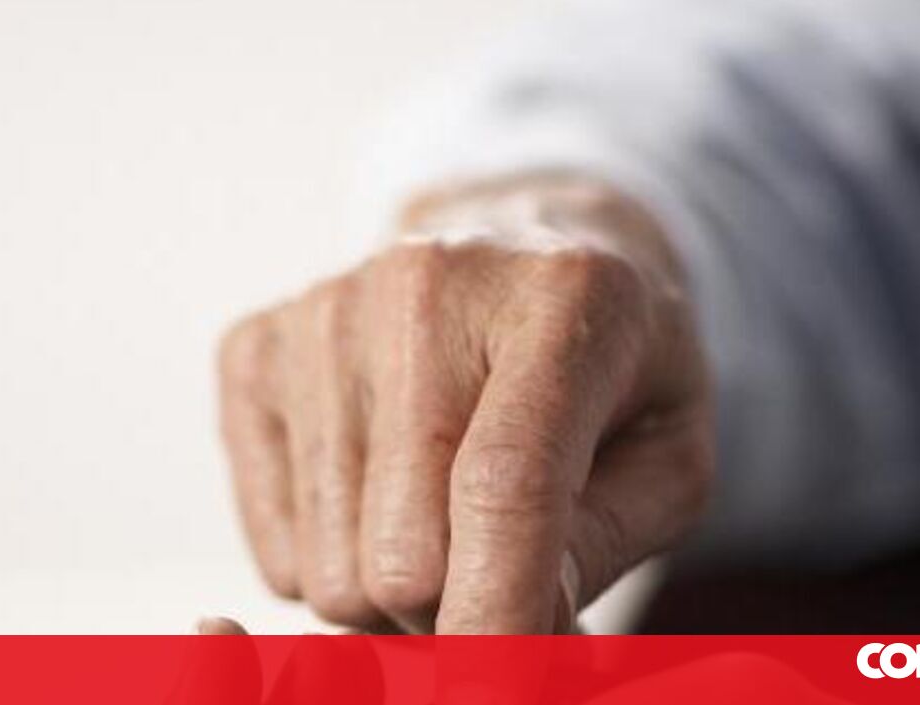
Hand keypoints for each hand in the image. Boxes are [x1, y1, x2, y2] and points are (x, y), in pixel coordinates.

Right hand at [217, 173, 712, 632]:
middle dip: (458, 614)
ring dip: (396, 596)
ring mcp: (322, 314)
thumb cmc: (610, 372)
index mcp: (561, 297)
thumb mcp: (668, 457)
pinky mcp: (252, 352)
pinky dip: (333, 564)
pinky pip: (275, 551)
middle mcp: (422, 285)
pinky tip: (381, 498)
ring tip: (444, 526)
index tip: (492, 698)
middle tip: (501, 576)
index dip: (499, 614)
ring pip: (331, 571)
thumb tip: (509, 637)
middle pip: (402, 553)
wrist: (520, 258)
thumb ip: (604, 545)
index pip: (504, 481)